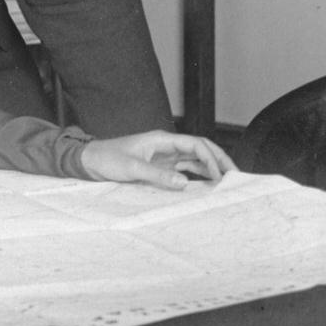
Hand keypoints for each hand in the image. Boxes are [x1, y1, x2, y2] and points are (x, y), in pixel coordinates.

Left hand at [80, 132, 234, 189]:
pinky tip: (207, 185)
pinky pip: (184, 169)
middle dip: (219, 160)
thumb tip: (185, 184)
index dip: (211, 158)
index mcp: (161, 139)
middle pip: (200, 149)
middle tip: (236, 175)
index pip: (195, 144)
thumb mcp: (131, 168)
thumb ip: (158, 175)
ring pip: (194, 159)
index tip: (219, 175)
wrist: (89, 161)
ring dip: (211, 168)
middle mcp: (166, 145)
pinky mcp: (160, 166)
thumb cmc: (107, 159)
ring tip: (227, 182)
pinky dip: (197, 175)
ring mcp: (164, 156)